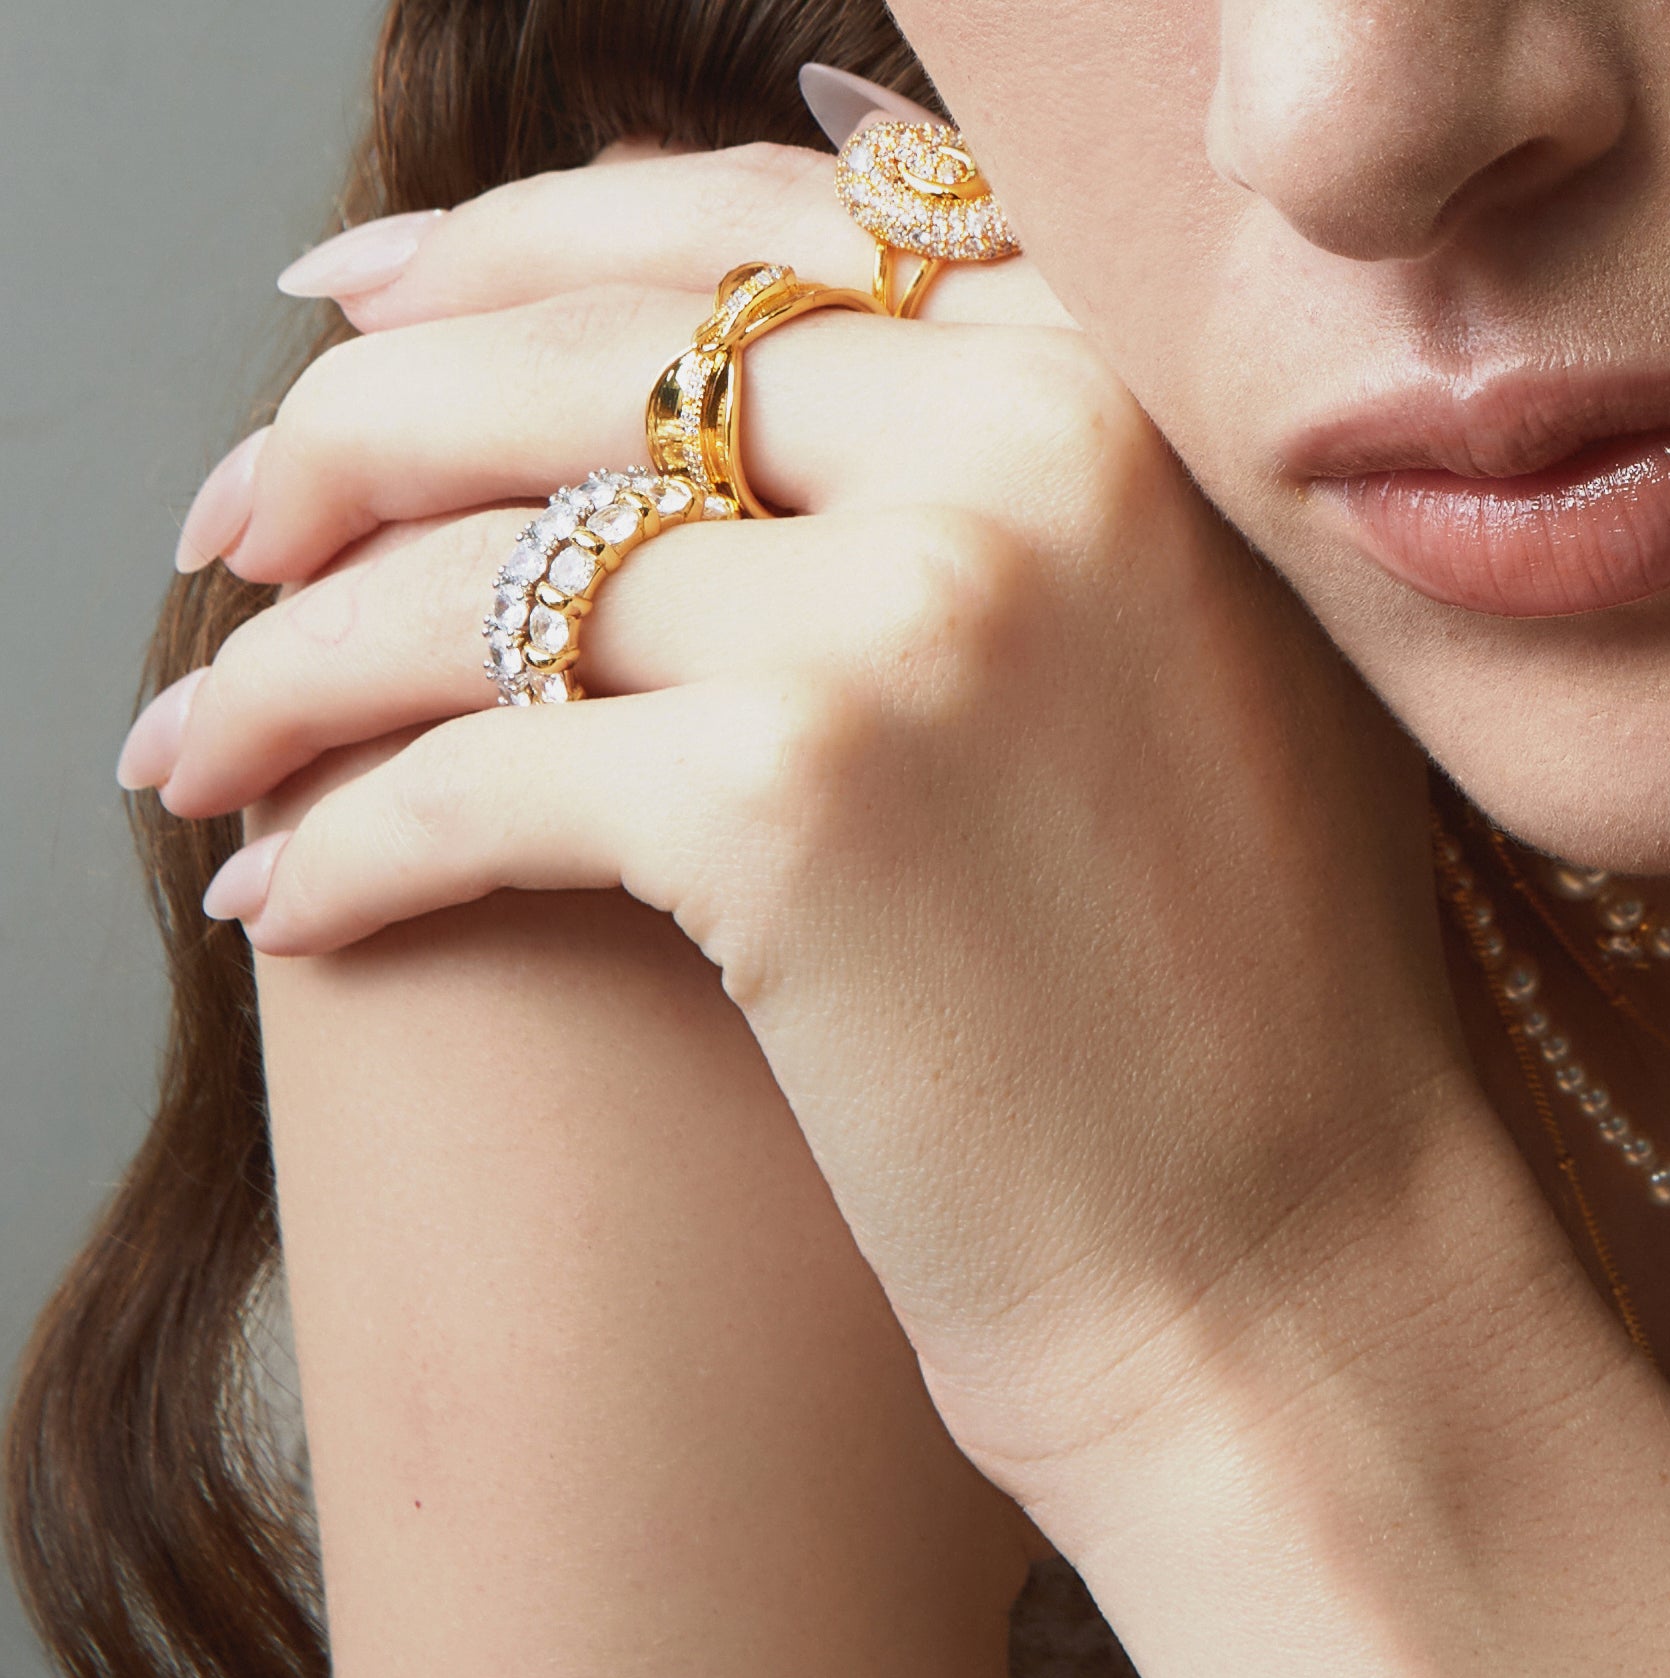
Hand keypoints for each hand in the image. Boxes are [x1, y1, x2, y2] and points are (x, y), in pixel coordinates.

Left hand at [137, 145, 1481, 1527]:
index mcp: (1139, 398)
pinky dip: (344, 836)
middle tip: (230, 520)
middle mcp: (1039, 451)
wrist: (1307, 1293)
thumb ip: (1046, 504)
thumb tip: (793, 372)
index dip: (529, 250)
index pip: (768, 231)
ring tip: (200, 739)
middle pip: (592, 359)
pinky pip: (478, 764)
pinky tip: (284, 903)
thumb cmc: (1257, 1044)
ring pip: (497, 563)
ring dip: (296, 654)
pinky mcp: (795, 801)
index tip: (371, 312)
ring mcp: (918, 613)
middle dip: (358, 428)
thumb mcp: (1210, 689)